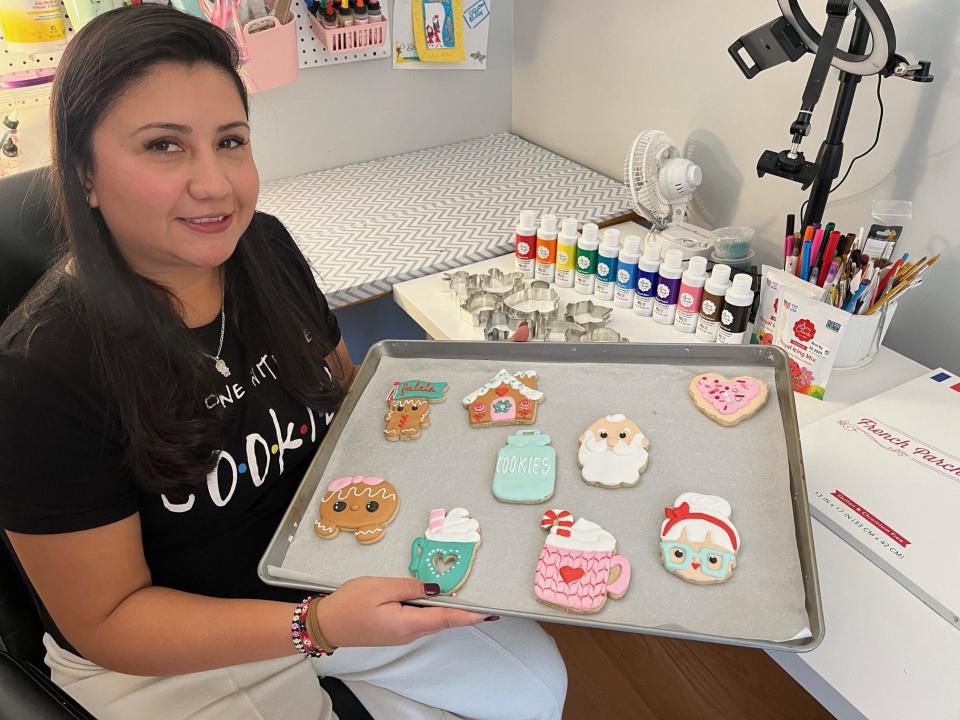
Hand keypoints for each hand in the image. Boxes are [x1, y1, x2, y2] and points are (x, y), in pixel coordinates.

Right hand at [314, 577, 491, 647]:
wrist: (326, 624)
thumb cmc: (350, 604)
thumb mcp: (381, 587)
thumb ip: (410, 587)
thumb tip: (435, 589)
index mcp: (407, 623)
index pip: (446, 619)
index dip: (469, 616)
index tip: (488, 614)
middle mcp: (408, 634)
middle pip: (441, 621)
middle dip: (461, 612)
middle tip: (479, 599)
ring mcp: (401, 635)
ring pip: (431, 621)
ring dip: (445, 611)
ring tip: (459, 595)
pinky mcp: (394, 632)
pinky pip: (419, 621)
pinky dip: (430, 611)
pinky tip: (431, 599)